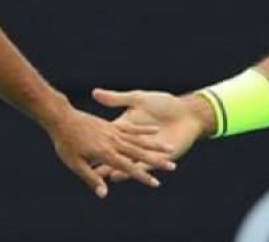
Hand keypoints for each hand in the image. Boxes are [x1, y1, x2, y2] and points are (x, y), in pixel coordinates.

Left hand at [42, 104, 176, 197]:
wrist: (61, 117)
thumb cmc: (65, 142)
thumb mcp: (74, 163)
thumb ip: (91, 177)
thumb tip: (104, 193)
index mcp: (105, 153)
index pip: (128, 167)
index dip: (142, 176)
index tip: (156, 183)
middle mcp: (113, 141)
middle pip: (139, 153)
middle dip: (156, 161)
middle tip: (172, 166)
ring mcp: (114, 131)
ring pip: (139, 140)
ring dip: (155, 146)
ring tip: (170, 149)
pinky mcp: (111, 124)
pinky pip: (131, 127)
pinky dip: (144, 130)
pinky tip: (155, 130)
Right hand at [91, 88, 212, 182]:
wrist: (187, 112)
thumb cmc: (163, 102)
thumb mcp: (138, 98)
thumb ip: (117, 98)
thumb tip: (94, 92)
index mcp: (126, 126)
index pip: (107, 139)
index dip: (96, 145)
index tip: (81, 151)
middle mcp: (133, 141)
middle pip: (116, 153)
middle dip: (104, 162)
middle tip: (89, 170)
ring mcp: (145, 151)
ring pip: (127, 162)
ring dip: (116, 170)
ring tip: (104, 176)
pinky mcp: (157, 158)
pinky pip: (142, 166)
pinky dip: (130, 171)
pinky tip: (120, 176)